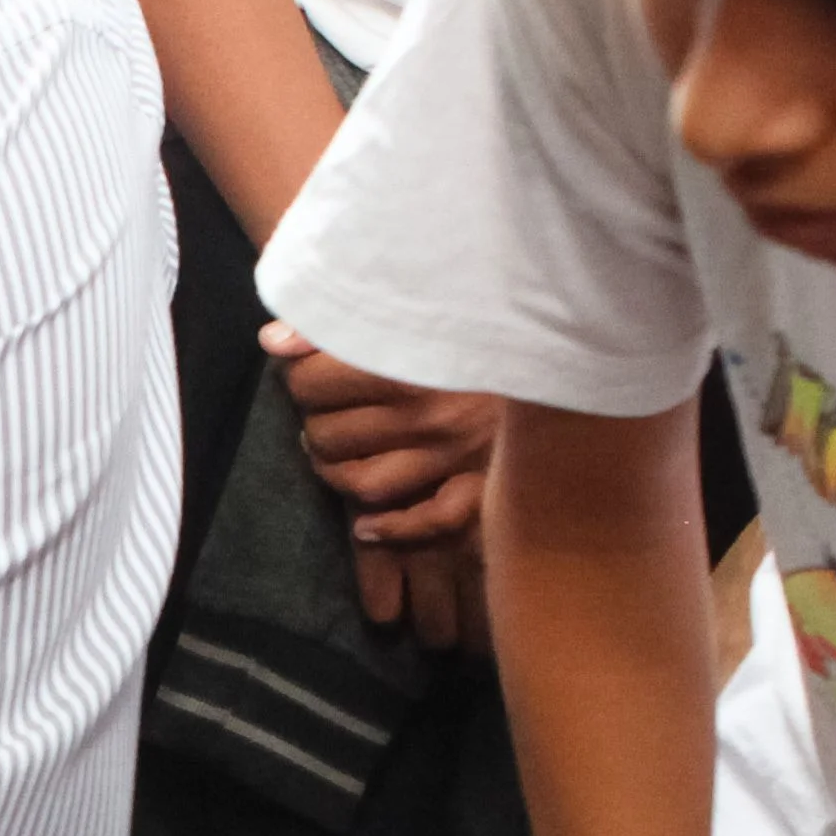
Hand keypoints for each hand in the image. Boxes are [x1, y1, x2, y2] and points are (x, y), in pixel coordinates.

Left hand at [271, 330, 497, 643]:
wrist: (563, 344)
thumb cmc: (484, 319)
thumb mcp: (419, 305)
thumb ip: (345, 321)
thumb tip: (272, 342)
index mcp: (408, 358)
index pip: (311, 383)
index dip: (299, 378)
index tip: (309, 371)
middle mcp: (428, 411)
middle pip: (326, 435)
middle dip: (314, 423)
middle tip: (324, 411)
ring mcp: (453, 454)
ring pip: (360, 483)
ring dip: (335, 473)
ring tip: (335, 453)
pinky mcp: (479, 486)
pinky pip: (420, 523)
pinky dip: (386, 529)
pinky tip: (366, 526)